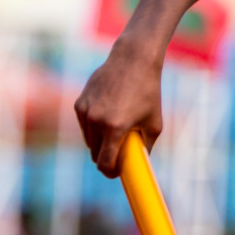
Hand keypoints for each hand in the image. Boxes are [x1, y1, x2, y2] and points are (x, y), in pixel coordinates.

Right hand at [73, 41, 163, 177]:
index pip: (104, 163)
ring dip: (100, 142)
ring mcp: (85, 111)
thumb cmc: (148, 91)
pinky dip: (94, 127)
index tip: (116, 173)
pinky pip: (84, 125)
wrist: (133, 61)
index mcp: (114, 128)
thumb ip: (146, 146)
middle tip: (120, 154)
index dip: (110, 172)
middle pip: (95, 154)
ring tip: (116, 132)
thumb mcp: (154, 122)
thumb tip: (141, 163)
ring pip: (88, 140)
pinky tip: (108, 115)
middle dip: (106, 158)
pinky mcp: (79, 103)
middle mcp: (96, 121)